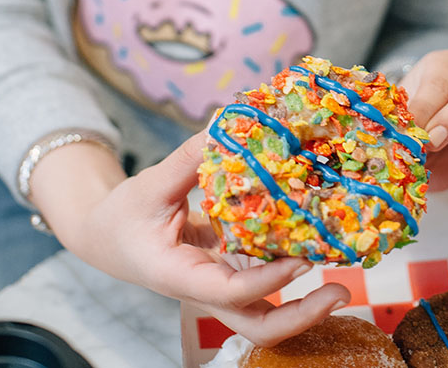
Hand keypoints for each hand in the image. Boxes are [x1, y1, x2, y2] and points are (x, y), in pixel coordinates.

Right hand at [31, 133, 348, 345]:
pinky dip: (289, 269)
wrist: (104, 235)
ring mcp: (220, 284)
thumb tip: (227, 122)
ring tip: (343, 279)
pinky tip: (314, 243)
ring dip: (304, 302)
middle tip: (342, 291)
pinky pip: (263, 279)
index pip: (231, 292)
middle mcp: (206, 289)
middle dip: (302, 316)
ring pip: (266, 310)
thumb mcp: (151, 185)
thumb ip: (189, 158)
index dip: (268, 280)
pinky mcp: (228, 270)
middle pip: (258, 324)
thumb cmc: (122, 216)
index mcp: (180, 276)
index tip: (300, 261)